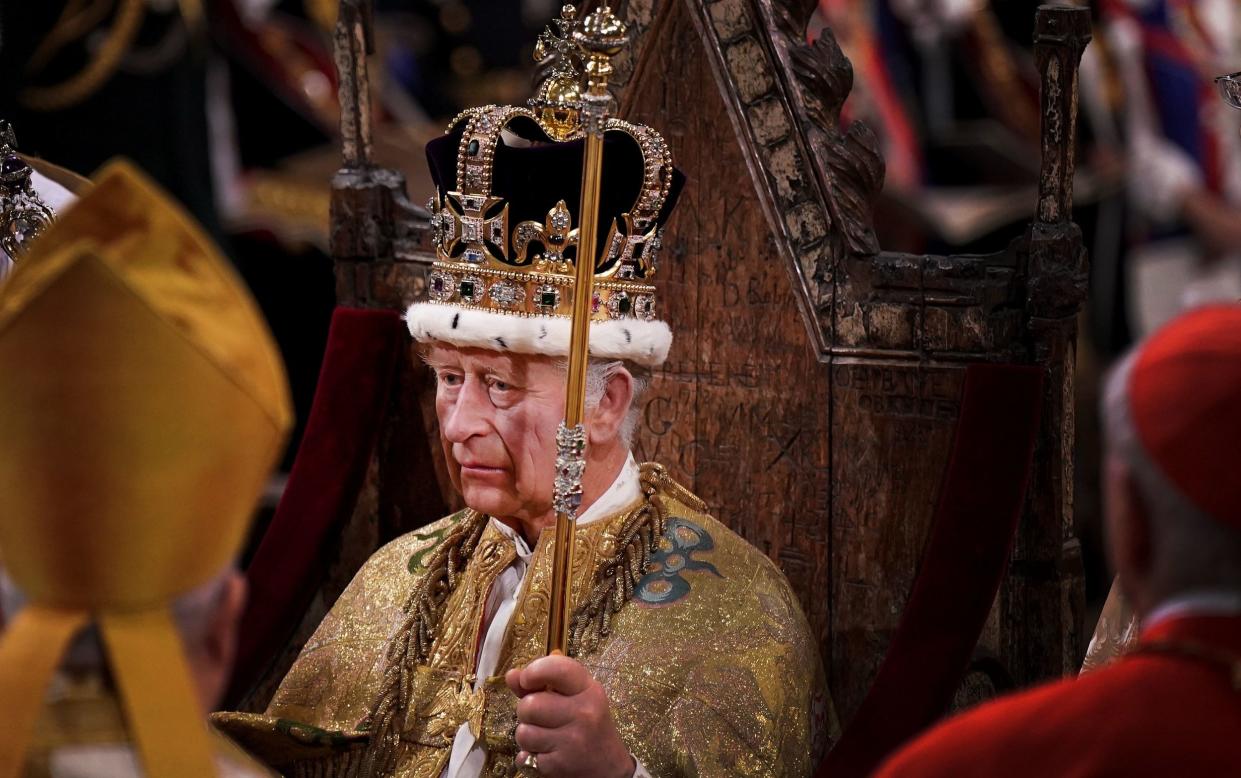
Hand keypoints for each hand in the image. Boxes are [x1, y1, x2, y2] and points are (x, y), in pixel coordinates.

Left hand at [505, 655, 635, 777]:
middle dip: (526, 711)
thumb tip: (512, 675)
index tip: (527, 680)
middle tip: (539, 717)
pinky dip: (529, 757)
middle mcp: (583, 713)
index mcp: (588, 690)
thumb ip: (542, 685)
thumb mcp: (574, 698)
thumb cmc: (587, 726)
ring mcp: (572, 740)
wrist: (607, 767)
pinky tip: (546, 754)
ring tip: (543, 737)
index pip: (556, 669)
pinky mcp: (560, 765)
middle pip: (530, 705)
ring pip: (523, 732)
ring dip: (526, 736)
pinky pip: (524, 756)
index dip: (534, 671)